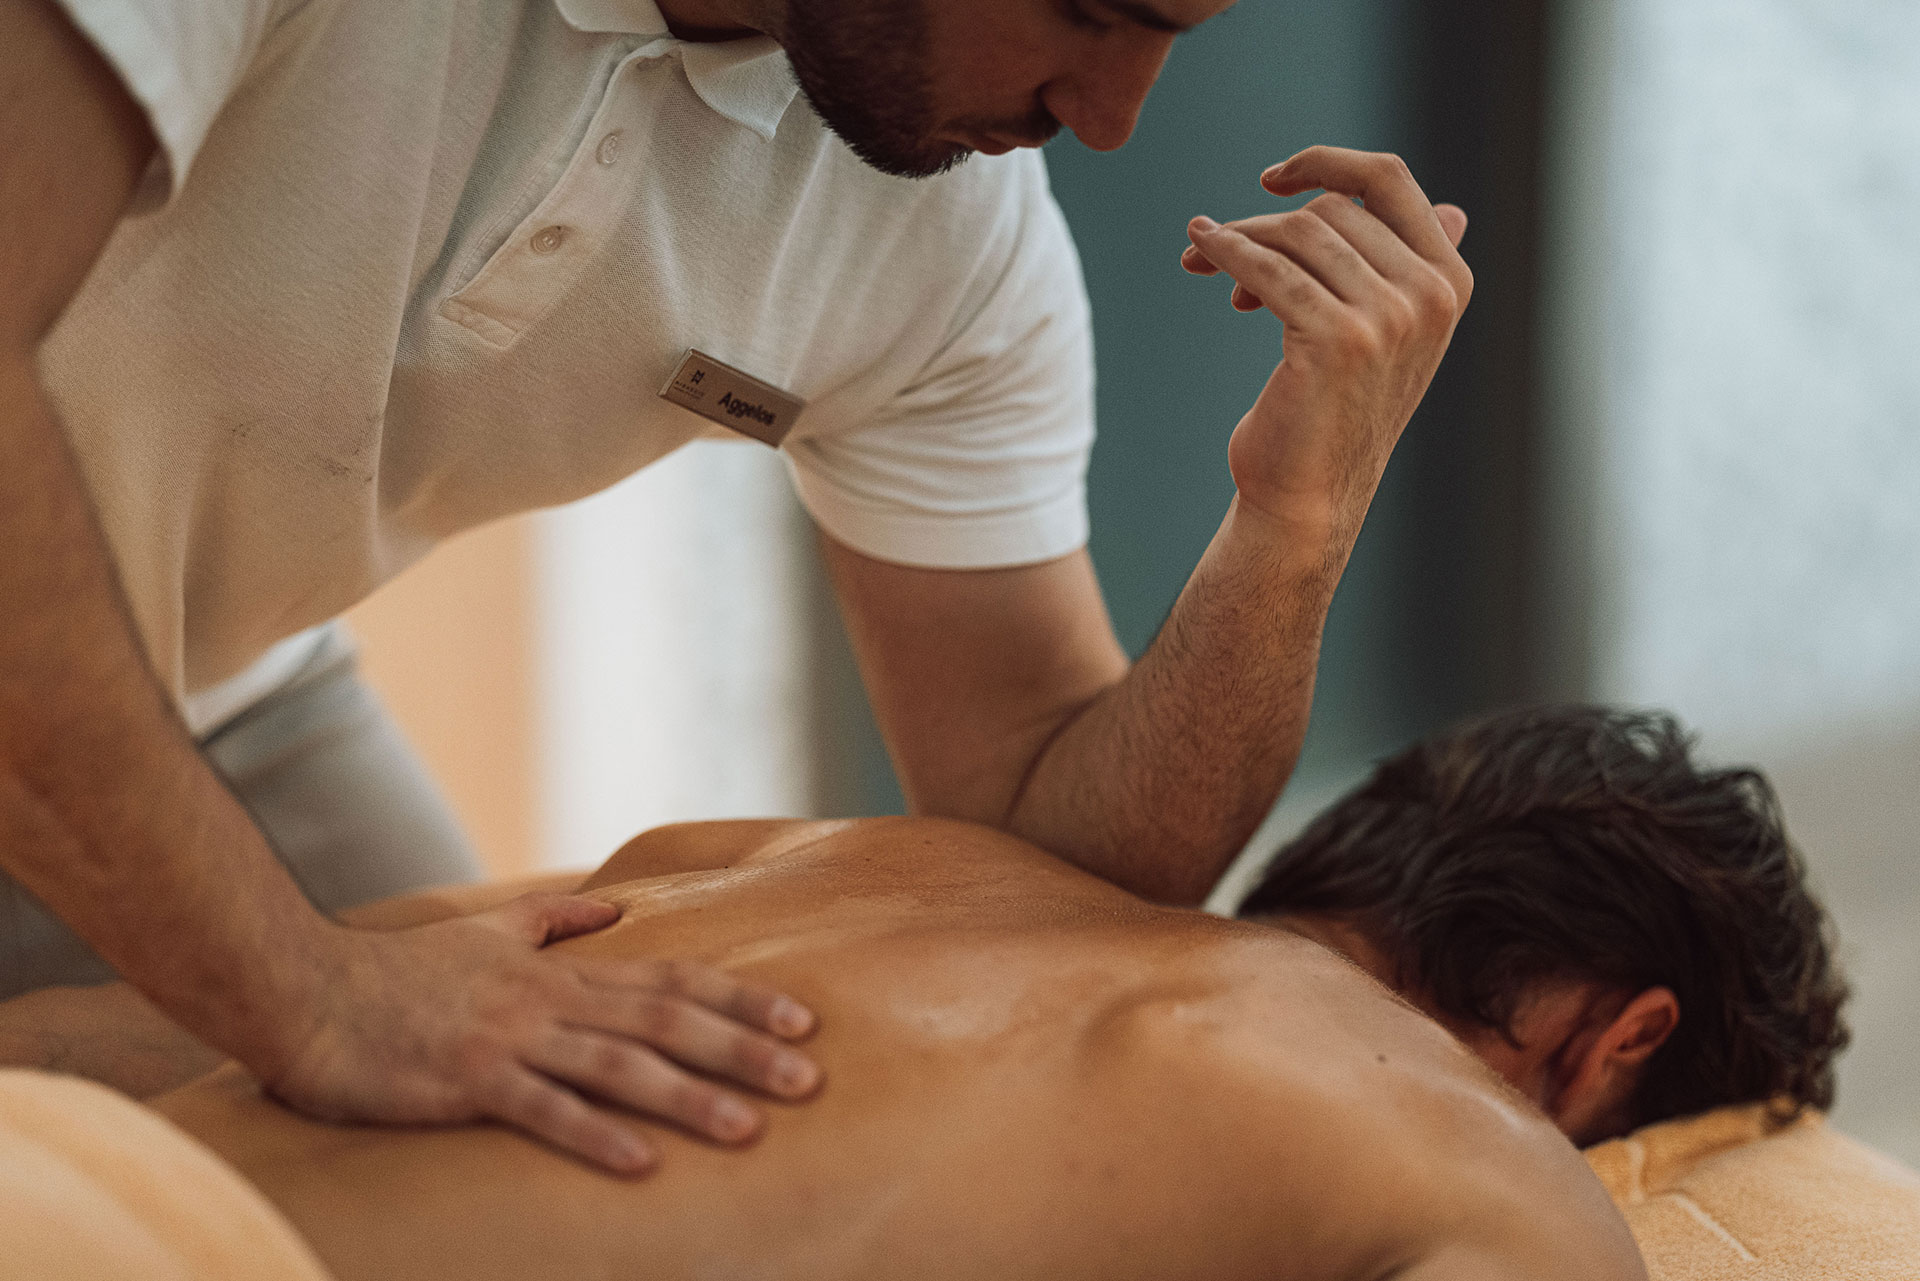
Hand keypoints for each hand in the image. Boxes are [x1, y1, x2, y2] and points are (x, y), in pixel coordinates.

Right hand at [262, 893, 820, 1175]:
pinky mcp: (468, 1082)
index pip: (673, 979)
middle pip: (666, 1021)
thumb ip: (554, 920)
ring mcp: (512, 1039)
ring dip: (689, 1097)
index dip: (741, 999)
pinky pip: (543, 1112)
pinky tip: (643, 1164)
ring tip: (750, 1127)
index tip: (803, 1020)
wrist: (305, 990)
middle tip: (810, 1077)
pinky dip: (595, 1135)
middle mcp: (551, 1000)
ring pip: (620, 1066)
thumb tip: (612, 906)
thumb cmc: (396, 972)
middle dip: (743, 1049)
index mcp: (561, 973)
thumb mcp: (488, 932)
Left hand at [1179, 146, 1472, 541]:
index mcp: (1449, 283)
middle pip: (1332, 208)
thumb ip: (1413, 271)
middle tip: (1219, 249)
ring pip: (1299, 233)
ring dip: (1242, 239)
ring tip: (1207, 266)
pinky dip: (1226, 251)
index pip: (1391, 182)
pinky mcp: (1338, 339)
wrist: (1308, 497)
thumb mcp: (1388, 335)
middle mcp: (1430, 296)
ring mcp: (1390, 317)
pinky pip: (1270, 268)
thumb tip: (1454, 209)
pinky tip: (1199, 251)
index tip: (1273, 178)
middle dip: (1267, 221)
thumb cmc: (1334, 413)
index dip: (1329, 162)